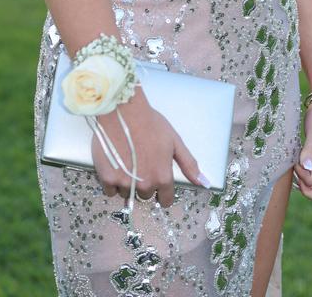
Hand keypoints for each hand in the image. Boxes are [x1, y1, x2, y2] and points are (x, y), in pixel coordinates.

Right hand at [91, 91, 208, 207]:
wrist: (123, 111)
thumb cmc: (150, 123)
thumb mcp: (174, 141)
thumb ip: (189, 164)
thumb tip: (203, 182)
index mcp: (162, 177)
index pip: (166, 200)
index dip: (162, 190)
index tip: (157, 180)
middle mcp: (145, 184)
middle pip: (145, 195)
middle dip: (144, 183)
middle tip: (141, 162)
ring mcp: (125, 183)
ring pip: (127, 194)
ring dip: (127, 183)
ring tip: (127, 160)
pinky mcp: (107, 179)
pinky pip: (110, 191)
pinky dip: (112, 181)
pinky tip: (115, 164)